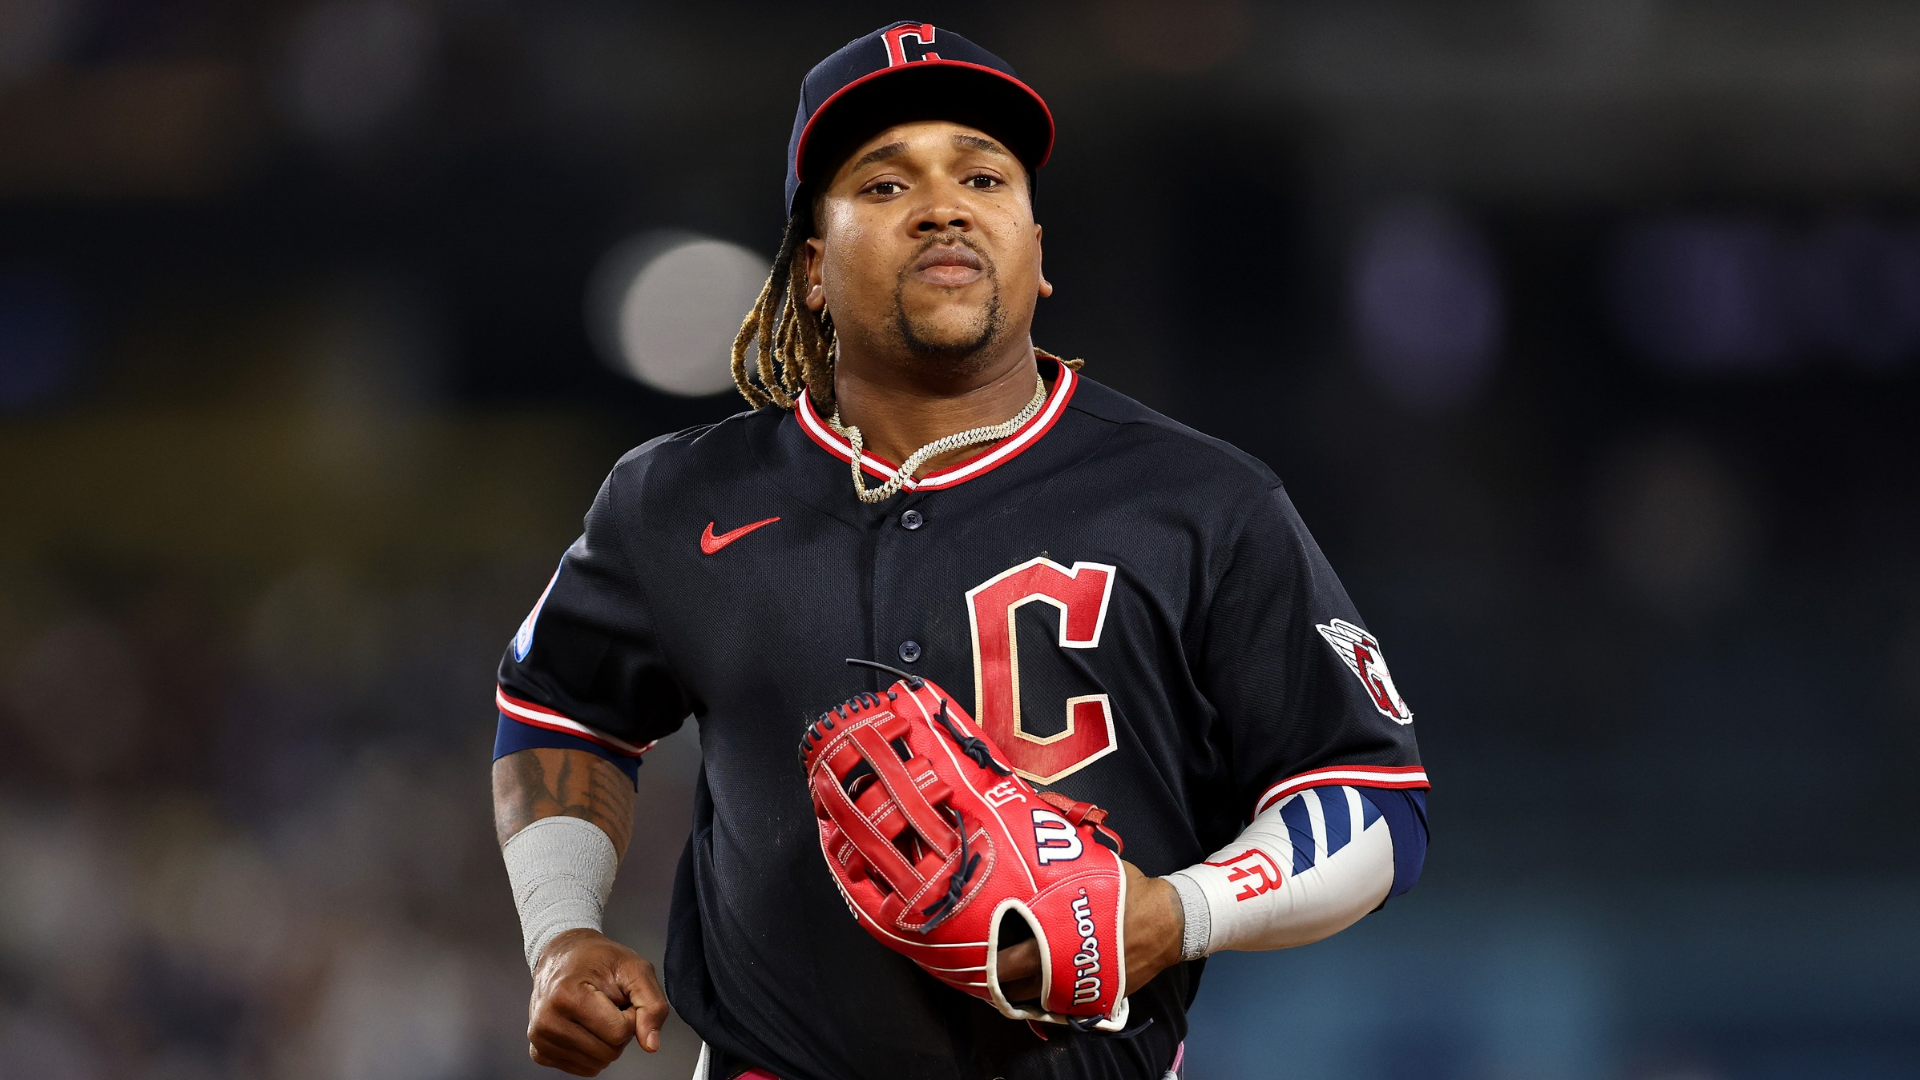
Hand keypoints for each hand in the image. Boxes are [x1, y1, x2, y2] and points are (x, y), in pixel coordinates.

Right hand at [526, 928, 669, 1074]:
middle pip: (608, 1052)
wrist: (563, 955)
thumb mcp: (635, 969)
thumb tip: (651, 1044)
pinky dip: (592, 1051)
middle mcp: (547, 1021)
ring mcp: (540, 1039)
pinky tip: (584, 1026)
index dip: (631, 1016)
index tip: (622, 998)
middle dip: (619, 1031)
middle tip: (609, 1006)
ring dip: (606, 1042)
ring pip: (597, 1064)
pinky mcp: (539, 1052)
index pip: (619, 1032)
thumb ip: (652, 1005)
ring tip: (597, 1015)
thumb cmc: (597, 960)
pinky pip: (583, 1068)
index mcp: (567, 996)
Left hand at [993, 860, 1184, 1005]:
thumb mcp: (1092, 870)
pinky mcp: (1096, 997)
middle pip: (1018, 986)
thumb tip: (1029, 842)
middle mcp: (1067, 969)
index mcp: (1061, 938)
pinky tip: (1030, 985)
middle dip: (995, 980)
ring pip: (1036, 1000)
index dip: (988, 961)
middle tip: (977, 968)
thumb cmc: (1128, 892)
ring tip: (998, 977)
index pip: (1012, 961)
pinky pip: (1060, 1004)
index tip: (969, 953)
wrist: (1170, 922)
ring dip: (1016, 990)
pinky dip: (1042, 996)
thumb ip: (1059, 868)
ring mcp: (1082, 987)